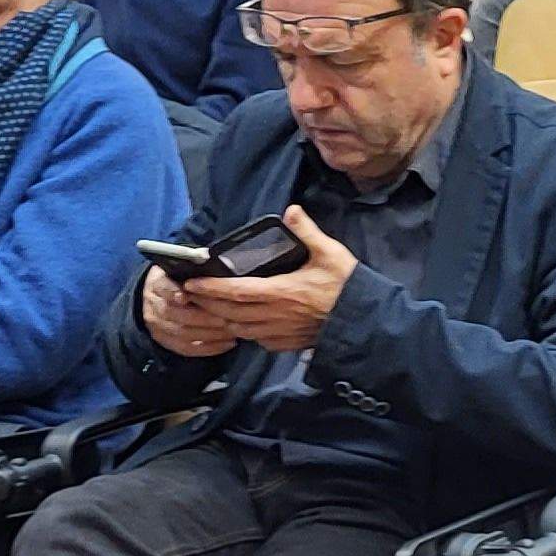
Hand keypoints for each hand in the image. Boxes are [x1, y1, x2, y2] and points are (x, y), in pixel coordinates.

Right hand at [139, 264, 237, 358]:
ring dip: (210, 334)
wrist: (156, 296)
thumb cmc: (179, 279)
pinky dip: (208, 348)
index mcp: (157, 283)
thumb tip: (212, 263)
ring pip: (182, 333)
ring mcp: (157, 326)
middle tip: (226, 319)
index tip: (186, 296)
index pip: (163, 287)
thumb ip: (194, 270)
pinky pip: (186, 348)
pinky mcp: (165, 341)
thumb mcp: (181, 269)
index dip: (173, 292)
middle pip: (174, 314)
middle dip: (202, 318)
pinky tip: (227, 343)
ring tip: (231, 331)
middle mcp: (154, 305)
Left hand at [177, 207, 356, 353]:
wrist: (364, 321)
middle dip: (207, 304)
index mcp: (280, 292)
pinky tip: (243, 323)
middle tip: (192, 293)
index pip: (235, 292)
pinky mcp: (287, 344)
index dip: (211, 288)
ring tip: (211, 306)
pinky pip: (256, 340)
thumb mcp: (331, 253)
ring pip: (239, 330)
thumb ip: (307, 231)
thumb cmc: (346, 286)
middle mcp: (274, 316)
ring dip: (223, 319)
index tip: (192, 282)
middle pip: (229, 313)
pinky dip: (244, 332)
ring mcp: (279, 333)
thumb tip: (291, 210)